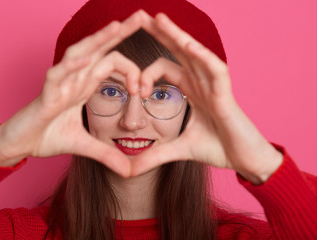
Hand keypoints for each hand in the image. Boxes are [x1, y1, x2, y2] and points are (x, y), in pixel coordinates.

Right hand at [0, 11, 148, 176]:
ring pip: (80, 54)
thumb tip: (129, 170)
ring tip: (118, 26)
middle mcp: (75, 78)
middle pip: (99, 48)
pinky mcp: (46, 94)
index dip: (132, 73)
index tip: (144, 92)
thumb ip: (107, 154)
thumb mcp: (85, 146)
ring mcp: (60, 83)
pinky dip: (72, 66)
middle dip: (120, 33)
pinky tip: (88, 57)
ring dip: (98, 40)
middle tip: (142, 17)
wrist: (20, 145)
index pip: (111, 63)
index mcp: (85, 84)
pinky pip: (58, 74)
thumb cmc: (47, 136)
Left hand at [131, 13, 282, 183]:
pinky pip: (214, 69)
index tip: (135, 91)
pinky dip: (201, 56)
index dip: (146, 75)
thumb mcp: (178, 150)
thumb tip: (128, 170)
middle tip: (139, 17)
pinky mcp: (226, 93)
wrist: (244, 160)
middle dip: (160, 34)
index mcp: (191, 90)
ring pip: (194, 53)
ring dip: (176, 35)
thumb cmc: (218, 148)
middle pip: (178, 52)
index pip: (165, 69)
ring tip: (157, 19)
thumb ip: (154, 155)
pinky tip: (186, 43)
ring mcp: (214, 85)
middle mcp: (201, 82)